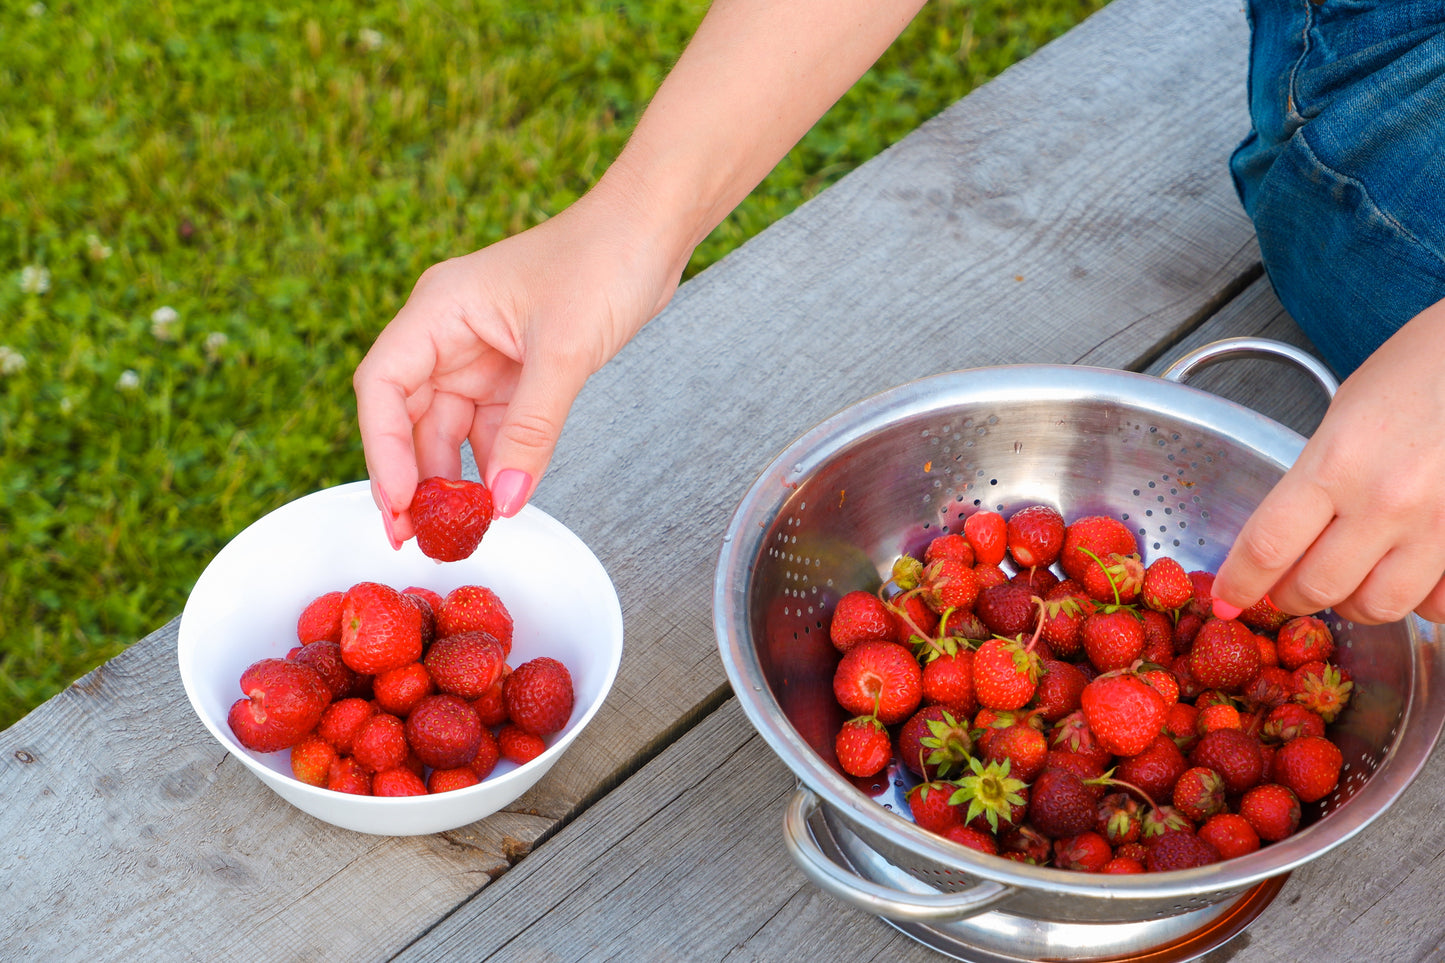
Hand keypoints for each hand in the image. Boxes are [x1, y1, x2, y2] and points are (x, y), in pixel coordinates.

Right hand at [353, 188, 682, 542]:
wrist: (653, 230)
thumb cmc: (604, 259)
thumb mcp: (564, 351)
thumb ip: (532, 430)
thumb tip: (506, 501)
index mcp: (439, 310)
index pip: (383, 387)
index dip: (382, 450)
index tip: (399, 502)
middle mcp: (449, 333)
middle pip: (409, 416)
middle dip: (411, 477)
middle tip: (416, 538)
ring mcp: (481, 352)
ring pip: (450, 428)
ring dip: (454, 476)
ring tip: (459, 530)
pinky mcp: (516, 370)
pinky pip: (493, 427)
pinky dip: (495, 463)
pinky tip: (501, 499)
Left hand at [1212, 297, 1444, 623]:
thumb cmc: (1423, 368)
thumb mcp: (1345, 413)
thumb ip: (1316, 476)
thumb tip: (1287, 532)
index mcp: (1337, 461)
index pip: (1268, 546)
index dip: (1241, 584)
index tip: (1229, 599)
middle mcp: (1386, 501)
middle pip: (1316, 587)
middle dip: (1290, 596)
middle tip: (1287, 587)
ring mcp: (1438, 526)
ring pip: (1377, 607)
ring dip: (1352, 604)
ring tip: (1348, 580)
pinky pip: (1439, 606)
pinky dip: (1416, 602)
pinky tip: (1406, 575)